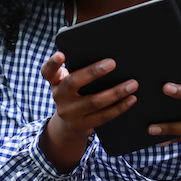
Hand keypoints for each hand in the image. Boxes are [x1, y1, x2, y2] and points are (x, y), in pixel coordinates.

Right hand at [38, 51, 137, 171]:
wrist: (70, 124)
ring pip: (94, 102)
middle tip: (113, 63)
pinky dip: (119, 107)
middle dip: (93, 72)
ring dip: (115, 92)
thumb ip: (79, 68)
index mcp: (55, 81)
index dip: (53, 63)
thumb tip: (105, 55)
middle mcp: (59, 96)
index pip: (48, 71)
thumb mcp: (71, 80)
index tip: (61, 54)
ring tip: (132, 84)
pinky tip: (131, 98)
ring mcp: (70, 113)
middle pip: (73, 82)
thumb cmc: (76, 93)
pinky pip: (103, 116)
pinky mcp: (82, 125)